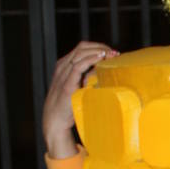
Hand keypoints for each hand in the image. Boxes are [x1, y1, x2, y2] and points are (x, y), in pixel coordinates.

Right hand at [42, 40, 117, 157]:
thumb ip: (89, 77)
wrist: (55, 121)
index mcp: (65, 66)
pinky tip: (101, 59)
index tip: (112, 52)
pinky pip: (78, 66)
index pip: (82, 48)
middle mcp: (62, 67)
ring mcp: (63, 74)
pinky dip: (90, 59)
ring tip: (111, 55)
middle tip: (114, 53)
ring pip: (80, 53)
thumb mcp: (80, 86)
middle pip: (82, 47)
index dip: (98, 47)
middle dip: (100, 47)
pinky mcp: (66, 84)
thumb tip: (106, 71)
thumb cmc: (69, 105)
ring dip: (98, 52)